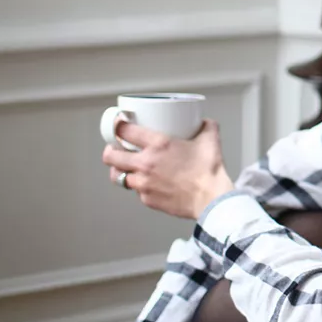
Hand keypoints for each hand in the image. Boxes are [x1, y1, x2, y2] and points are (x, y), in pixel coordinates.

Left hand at [103, 119, 234, 219]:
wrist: (211, 198)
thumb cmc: (209, 171)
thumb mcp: (210, 140)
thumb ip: (206, 127)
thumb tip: (204, 122)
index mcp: (158, 145)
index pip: (125, 131)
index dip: (118, 126)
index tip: (119, 125)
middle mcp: (145, 163)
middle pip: (110, 156)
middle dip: (110, 151)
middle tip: (115, 148)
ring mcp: (144, 183)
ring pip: (118, 177)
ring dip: (119, 171)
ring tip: (125, 168)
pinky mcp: (147, 199)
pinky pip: (136, 191)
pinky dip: (139, 186)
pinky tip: (147, 183)